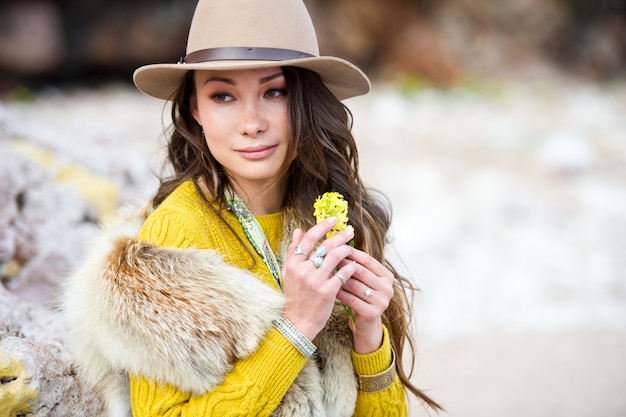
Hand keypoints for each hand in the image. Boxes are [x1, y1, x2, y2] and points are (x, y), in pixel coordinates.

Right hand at [281, 217, 356, 340]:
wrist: (297, 322)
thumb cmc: (295, 296)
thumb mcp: (288, 272)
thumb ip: (293, 250)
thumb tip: (299, 230)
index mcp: (293, 263)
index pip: (309, 238)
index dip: (322, 227)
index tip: (333, 220)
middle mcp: (303, 270)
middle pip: (324, 245)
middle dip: (339, 236)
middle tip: (350, 232)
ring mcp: (315, 281)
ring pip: (335, 257)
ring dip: (346, 249)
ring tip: (352, 248)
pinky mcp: (327, 291)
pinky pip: (342, 273)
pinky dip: (349, 267)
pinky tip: (353, 265)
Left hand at [335, 249, 394, 353]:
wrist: (365, 323)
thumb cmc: (361, 296)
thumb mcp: (363, 279)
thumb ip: (357, 264)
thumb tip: (340, 245)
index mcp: (387, 276)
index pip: (367, 260)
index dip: (351, 253)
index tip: (336, 248)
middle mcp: (388, 288)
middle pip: (361, 271)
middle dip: (342, 265)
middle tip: (326, 260)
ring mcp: (382, 301)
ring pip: (355, 285)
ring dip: (338, 279)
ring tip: (325, 273)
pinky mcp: (372, 313)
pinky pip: (351, 299)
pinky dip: (339, 293)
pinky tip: (329, 289)